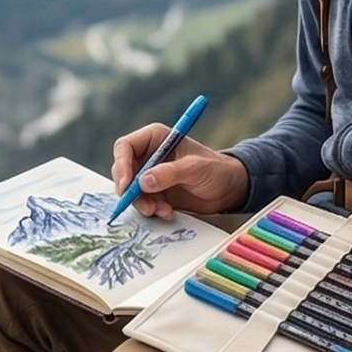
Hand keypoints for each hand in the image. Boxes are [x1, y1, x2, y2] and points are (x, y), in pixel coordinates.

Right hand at [110, 123, 247, 218]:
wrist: (229, 190)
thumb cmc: (216, 170)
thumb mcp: (195, 168)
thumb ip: (169, 173)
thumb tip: (143, 181)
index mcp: (155, 138)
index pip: (125, 147)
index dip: (121, 164)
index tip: (127, 184)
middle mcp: (148, 155)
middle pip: (123, 171)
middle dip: (130, 190)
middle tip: (143, 204)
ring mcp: (150, 175)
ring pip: (130, 190)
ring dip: (142, 203)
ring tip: (162, 210)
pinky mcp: (155, 193)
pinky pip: (142, 202)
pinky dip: (151, 209)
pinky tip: (167, 212)